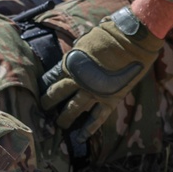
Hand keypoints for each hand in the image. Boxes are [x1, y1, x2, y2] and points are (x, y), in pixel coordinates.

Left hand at [40, 7, 163, 137]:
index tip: (40, 92)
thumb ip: (76, 55)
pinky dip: (88, 129)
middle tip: (43, 110)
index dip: (45, 86)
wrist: (132, 39)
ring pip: (73, 110)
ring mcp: (92, 92)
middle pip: (56, 96)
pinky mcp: (109, 99)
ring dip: (64, 118)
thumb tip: (70, 60)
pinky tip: (80, 137)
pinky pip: (96, 118)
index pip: (50, 79)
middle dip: (48, 103)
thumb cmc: (108, 34)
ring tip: (59, 125)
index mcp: (69, 65)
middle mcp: (77, 81)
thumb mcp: (83, 42)